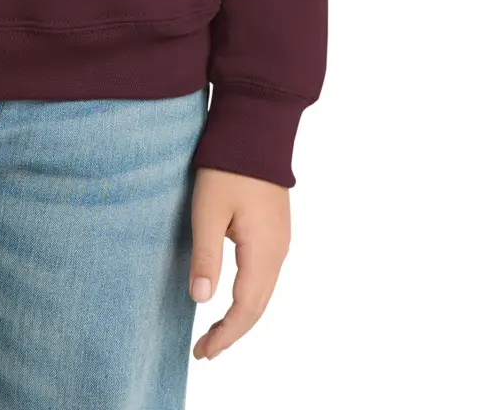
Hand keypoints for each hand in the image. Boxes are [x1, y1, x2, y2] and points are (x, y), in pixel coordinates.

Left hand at [188, 166, 290, 360]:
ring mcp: (280, 240)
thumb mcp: (208, 210)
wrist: (255, 128)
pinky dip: (248, 295)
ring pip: (263, 292)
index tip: (203, 353)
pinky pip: (265, 275)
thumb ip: (206, 256)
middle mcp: (279, 251)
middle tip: (205, 350)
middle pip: (258, 306)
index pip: (246, 309)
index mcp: (264, 251)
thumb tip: (201, 301)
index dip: (225, 335)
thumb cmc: (227, 166)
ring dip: (240, 315)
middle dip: (232, 332)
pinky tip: (232, 297)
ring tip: (215, 331)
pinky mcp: (276, 230)